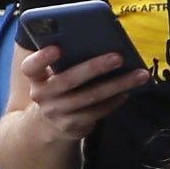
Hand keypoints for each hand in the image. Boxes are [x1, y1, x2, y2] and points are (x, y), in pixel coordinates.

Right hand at [16, 43, 145, 141]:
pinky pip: (98, 111)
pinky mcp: (72, 125)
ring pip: (91, 96)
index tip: (56, 48)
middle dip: (95, 67)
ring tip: (139, 74)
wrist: (49, 124)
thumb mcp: (53, 75)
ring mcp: (56, 112)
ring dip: (118, 84)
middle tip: (118, 57)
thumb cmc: (58, 89)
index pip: (30, 66)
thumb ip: (66, 61)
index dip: (41, 58)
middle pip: (68, 80)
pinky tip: (129, 91)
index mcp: (35, 78)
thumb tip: (100, 43)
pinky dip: (115, 100)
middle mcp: (41, 95)